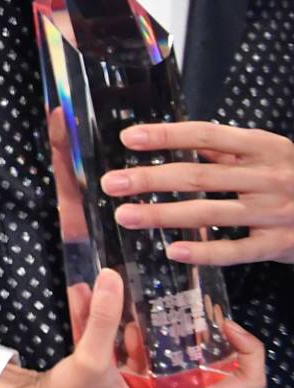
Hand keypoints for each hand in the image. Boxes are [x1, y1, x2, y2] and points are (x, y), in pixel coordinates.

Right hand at [0, 267, 265, 387]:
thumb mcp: (92, 360)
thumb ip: (104, 319)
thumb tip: (113, 276)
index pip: (247, 382)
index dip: (248, 349)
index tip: (223, 321)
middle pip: (212, 359)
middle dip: (197, 324)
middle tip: (184, 296)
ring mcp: (156, 386)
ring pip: (174, 347)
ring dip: (155, 318)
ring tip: (138, 290)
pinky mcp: (134, 375)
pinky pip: (141, 344)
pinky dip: (122, 322)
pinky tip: (91, 296)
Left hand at [110, 120, 293, 266]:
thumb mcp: (270, 154)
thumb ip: (227, 150)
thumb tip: (174, 140)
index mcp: (264, 147)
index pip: (207, 135)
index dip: (167, 135)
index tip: (129, 138)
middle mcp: (270, 177)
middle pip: (200, 175)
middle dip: (151, 179)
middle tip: (112, 183)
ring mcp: (276, 212)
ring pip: (210, 213)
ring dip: (163, 215)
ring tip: (125, 215)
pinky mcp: (280, 244)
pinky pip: (237, 250)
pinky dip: (205, 252)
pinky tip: (174, 251)